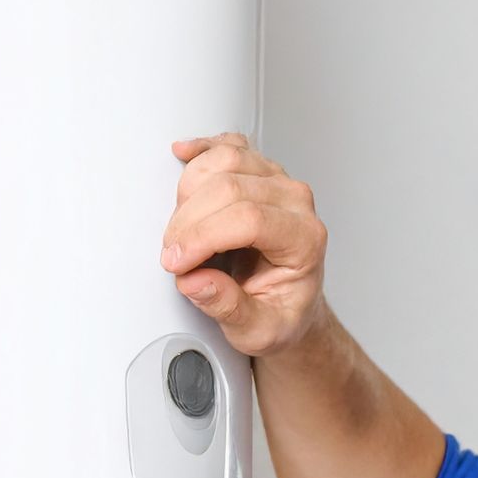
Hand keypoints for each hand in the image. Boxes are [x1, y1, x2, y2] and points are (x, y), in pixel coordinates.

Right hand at [161, 131, 328, 355]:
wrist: (292, 302)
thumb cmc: (281, 313)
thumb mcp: (258, 331)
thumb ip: (229, 309)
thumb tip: (196, 282)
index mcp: (304, 239)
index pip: (249, 219)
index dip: (204, 236)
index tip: (177, 262)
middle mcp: (295, 202)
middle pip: (231, 186)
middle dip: (189, 221)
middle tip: (173, 254)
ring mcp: (278, 180)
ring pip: (225, 159)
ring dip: (189, 192)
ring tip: (182, 229)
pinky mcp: (259, 170)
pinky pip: (227, 146)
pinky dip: (200, 150)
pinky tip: (183, 154)